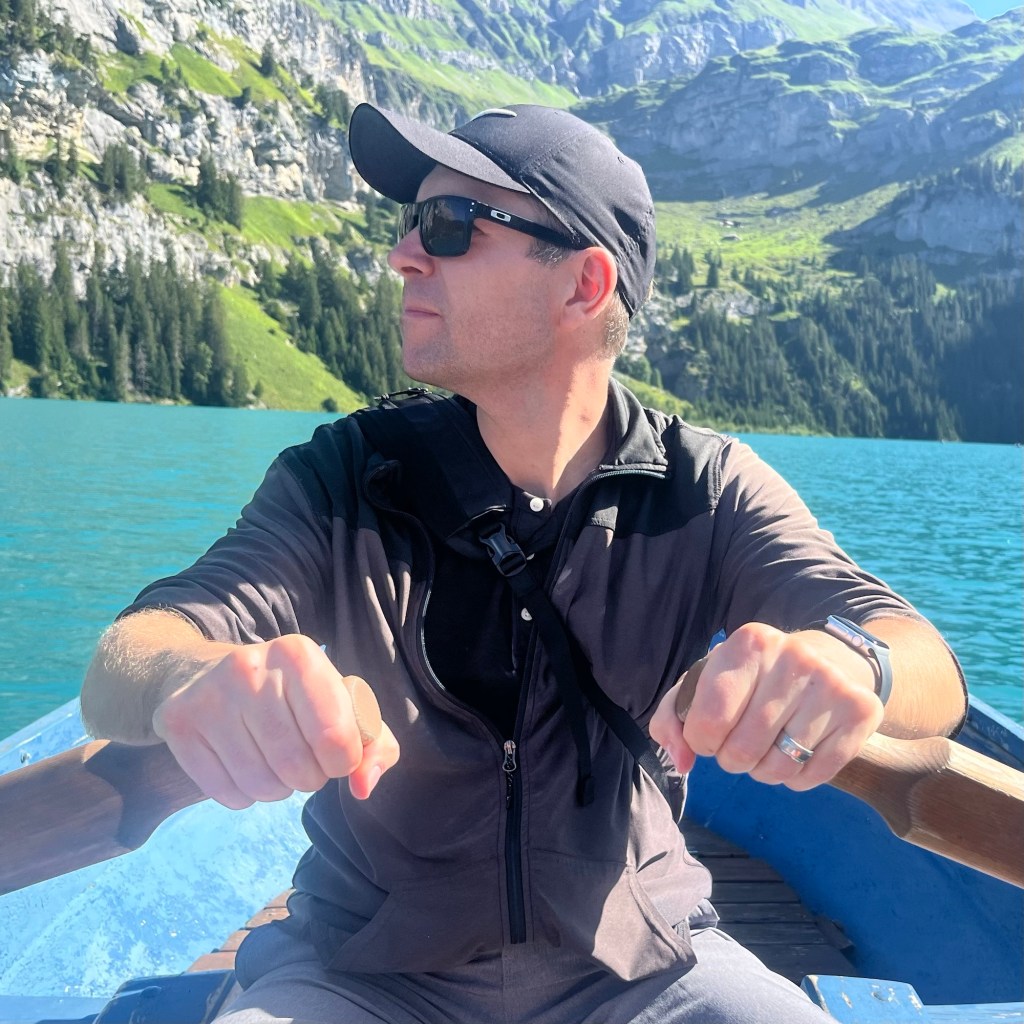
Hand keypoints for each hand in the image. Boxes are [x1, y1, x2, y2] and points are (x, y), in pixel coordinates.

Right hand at [152, 634, 399, 807]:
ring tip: (273, 760)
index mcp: (299, 654)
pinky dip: (242, 794)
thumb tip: (363, 786)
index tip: (337, 754)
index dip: (344, 761)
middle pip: (297, 766)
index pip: (336, 736)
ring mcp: (209, 694)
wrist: (204, 671)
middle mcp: (251, 667)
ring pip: (261, 784)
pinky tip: (242, 764)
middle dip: (310, 777)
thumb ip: (374, 744)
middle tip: (304, 760)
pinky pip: (225, 793)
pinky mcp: (177, 723)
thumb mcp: (341, 703)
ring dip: (277, 788)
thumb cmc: (292, 695)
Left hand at [649, 622, 883, 789]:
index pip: (708, 719)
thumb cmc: (753, 678)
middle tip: (739, 746)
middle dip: (732, 759)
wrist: (831, 659)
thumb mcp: (706, 682)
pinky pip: (813, 775)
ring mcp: (831, 684)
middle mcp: (793, 657)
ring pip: (778, 768)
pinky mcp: (861, 712)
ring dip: (763, 771)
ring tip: (767, 748)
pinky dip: (797, 778)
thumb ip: (674, 719)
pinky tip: (796, 752)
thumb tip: (682, 761)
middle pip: (742, 749)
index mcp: (749, 643)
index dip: (700, 741)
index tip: (708, 735)